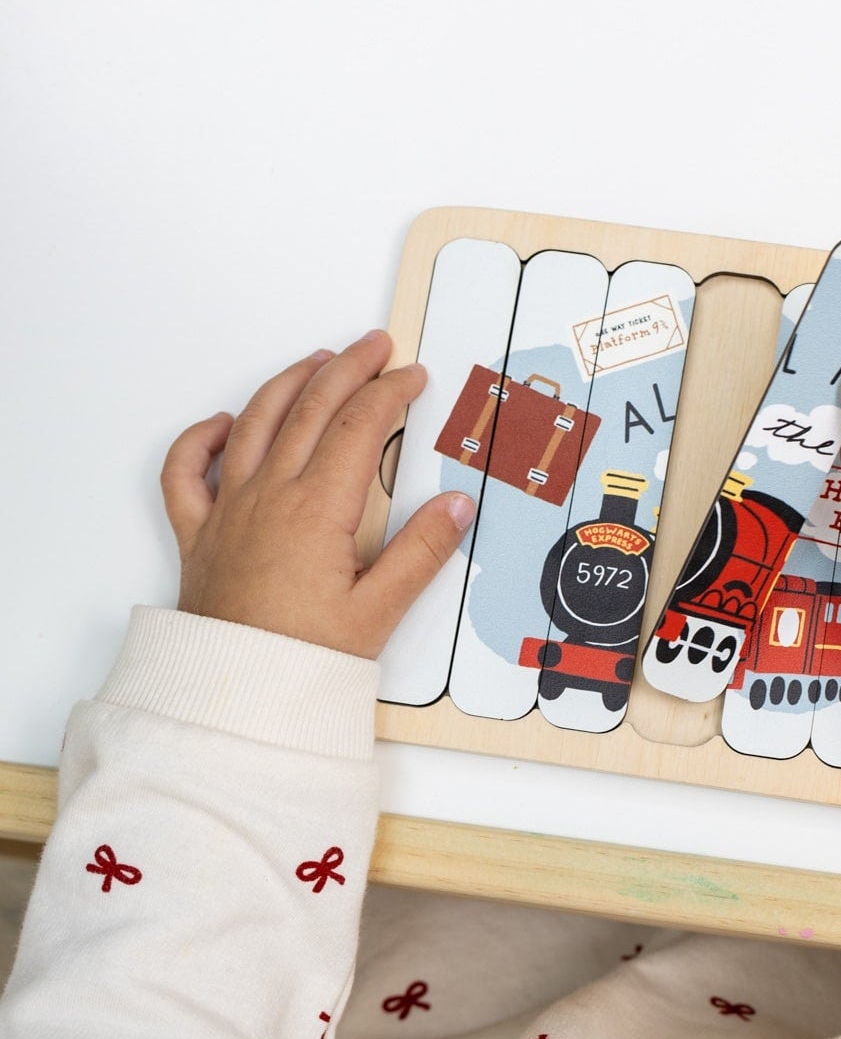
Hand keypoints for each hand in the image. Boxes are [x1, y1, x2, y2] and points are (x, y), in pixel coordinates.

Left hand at [161, 330, 475, 659]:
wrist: (236, 692)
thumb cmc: (304, 658)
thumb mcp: (380, 610)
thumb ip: (421, 552)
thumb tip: (456, 505)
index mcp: (317, 509)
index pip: (358, 427)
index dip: (389, 393)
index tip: (413, 376)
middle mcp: (270, 495)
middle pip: (310, 409)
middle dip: (346, 368)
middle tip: (374, 346)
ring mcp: (229, 509)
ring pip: (255, 423)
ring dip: (288, 383)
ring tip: (316, 361)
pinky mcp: (200, 533)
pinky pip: (186, 471)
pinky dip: (202, 437)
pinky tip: (223, 423)